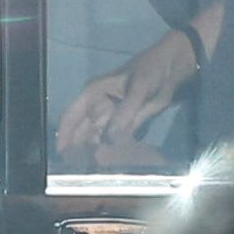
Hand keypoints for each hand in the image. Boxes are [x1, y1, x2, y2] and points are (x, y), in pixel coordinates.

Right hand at [56, 26, 202, 167]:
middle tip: (76, 168)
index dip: (64, 134)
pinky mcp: (126, 121)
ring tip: (90, 168)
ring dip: (94, 150)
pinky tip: (108, 161)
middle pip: (82, 129)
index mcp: (94, 92)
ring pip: (97, 136)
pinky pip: (114, 138)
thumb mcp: (140, 88)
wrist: (173, 66)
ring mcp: (112, 114)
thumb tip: (110, 137)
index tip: (61, 154)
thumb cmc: (152, 70)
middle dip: (77, 147)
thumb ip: (126, 112)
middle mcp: (99, 105)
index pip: (72, 114)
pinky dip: (111, 148)